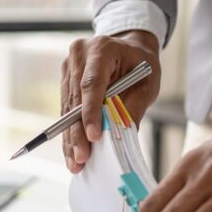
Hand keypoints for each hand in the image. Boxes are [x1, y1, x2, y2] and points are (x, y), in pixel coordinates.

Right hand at [61, 30, 160, 172]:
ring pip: (67, 110)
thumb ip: (132, 108)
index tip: (94, 137)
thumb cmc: (141, 66)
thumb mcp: (146, 85)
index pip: (91, 84)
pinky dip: (70, 133)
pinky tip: (71, 152)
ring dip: (71, 138)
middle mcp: (79, 55)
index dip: (91, 113)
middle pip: (75, 100)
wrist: (130, 50)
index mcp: (101, 49)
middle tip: (81, 158)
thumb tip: (118, 138)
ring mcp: (68, 68)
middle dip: (78, 133)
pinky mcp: (65, 82)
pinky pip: (66, 112)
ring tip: (75, 163)